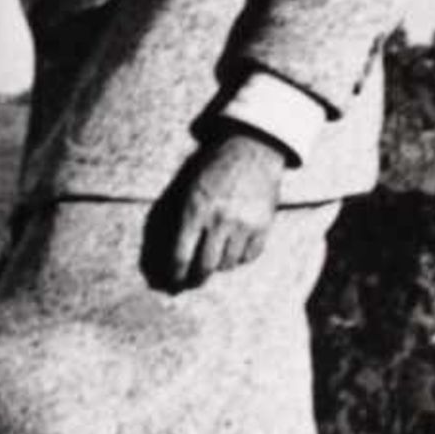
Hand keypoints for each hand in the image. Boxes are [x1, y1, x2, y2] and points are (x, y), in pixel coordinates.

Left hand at [141, 131, 285, 291]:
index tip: (171, 283)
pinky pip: (249, 257)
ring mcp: (244, 225)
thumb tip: (171, 255)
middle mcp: (219, 221)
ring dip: (218, 266)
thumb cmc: (213, 168)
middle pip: (205, 267)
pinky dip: (239, 258)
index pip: (181, 256)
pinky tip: (233, 249)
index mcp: (195, 210)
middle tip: (191, 282)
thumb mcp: (188, 188)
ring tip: (213, 259)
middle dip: (195, 279)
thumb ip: (180, 220)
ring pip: (228, 264)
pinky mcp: (263, 227)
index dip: (174, 275)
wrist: (252, 150)